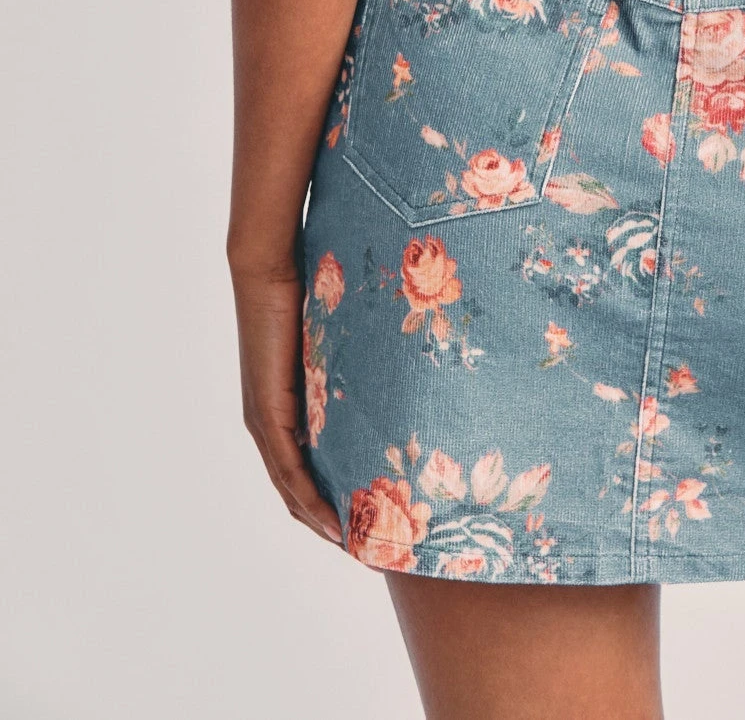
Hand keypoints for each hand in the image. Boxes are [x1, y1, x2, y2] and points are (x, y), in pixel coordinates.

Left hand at [231, 260, 343, 546]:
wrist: (269, 268)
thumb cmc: (306, 291)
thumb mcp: (337, 341)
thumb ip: (356, 362)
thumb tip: (402, 364)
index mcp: (285, 409)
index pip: (305, 472)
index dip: (332, 504)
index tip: (367, 526)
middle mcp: (268, 423)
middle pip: (297, 494)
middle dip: (331, 525)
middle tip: (370, 553)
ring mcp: (265, 421)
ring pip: (292, 490)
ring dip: (322, 522)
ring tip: (358, 549)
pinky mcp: (267, 413)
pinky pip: (289, 469)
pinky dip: (310, 501)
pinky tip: (333, 523)